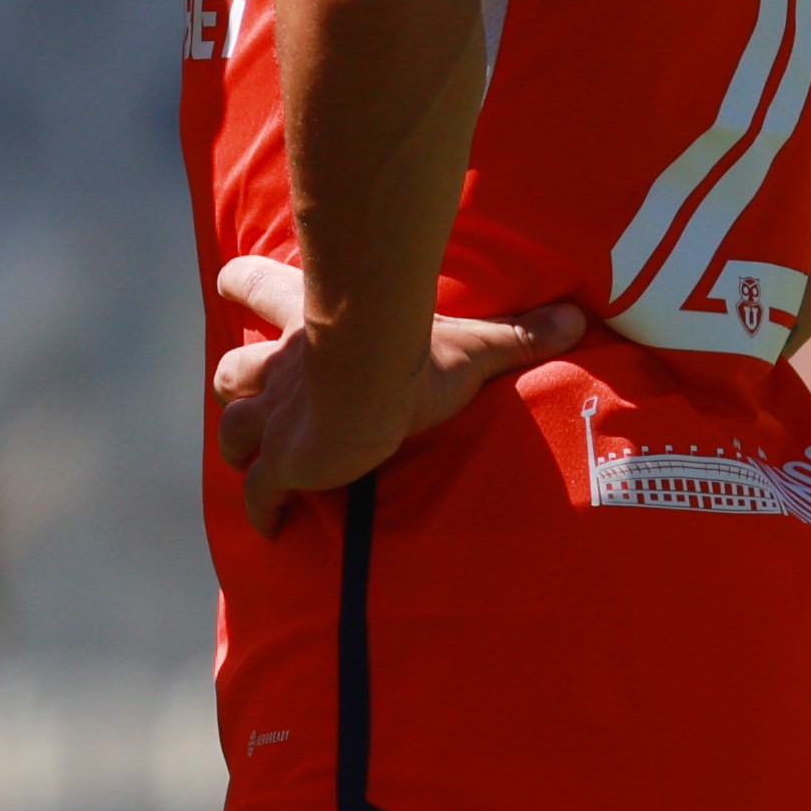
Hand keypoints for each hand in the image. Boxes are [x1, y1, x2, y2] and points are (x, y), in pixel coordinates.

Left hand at [208, 255, 587, 537]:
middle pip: (232, 368)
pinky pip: (258, 494)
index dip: (243, 284)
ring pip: (232, 428)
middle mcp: (282, 369)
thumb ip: (519, 333)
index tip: (231, 283)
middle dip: (235, 377)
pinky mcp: (281, 465)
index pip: (258, 286)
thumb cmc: (413, 355)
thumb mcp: (471, 341)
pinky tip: (270, 527)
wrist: (374, 387)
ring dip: (239, 441)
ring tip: (252, 459)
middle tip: (242, 383)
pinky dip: (260, 511)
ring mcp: (276, 419)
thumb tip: (579, 316)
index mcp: (311, 326)